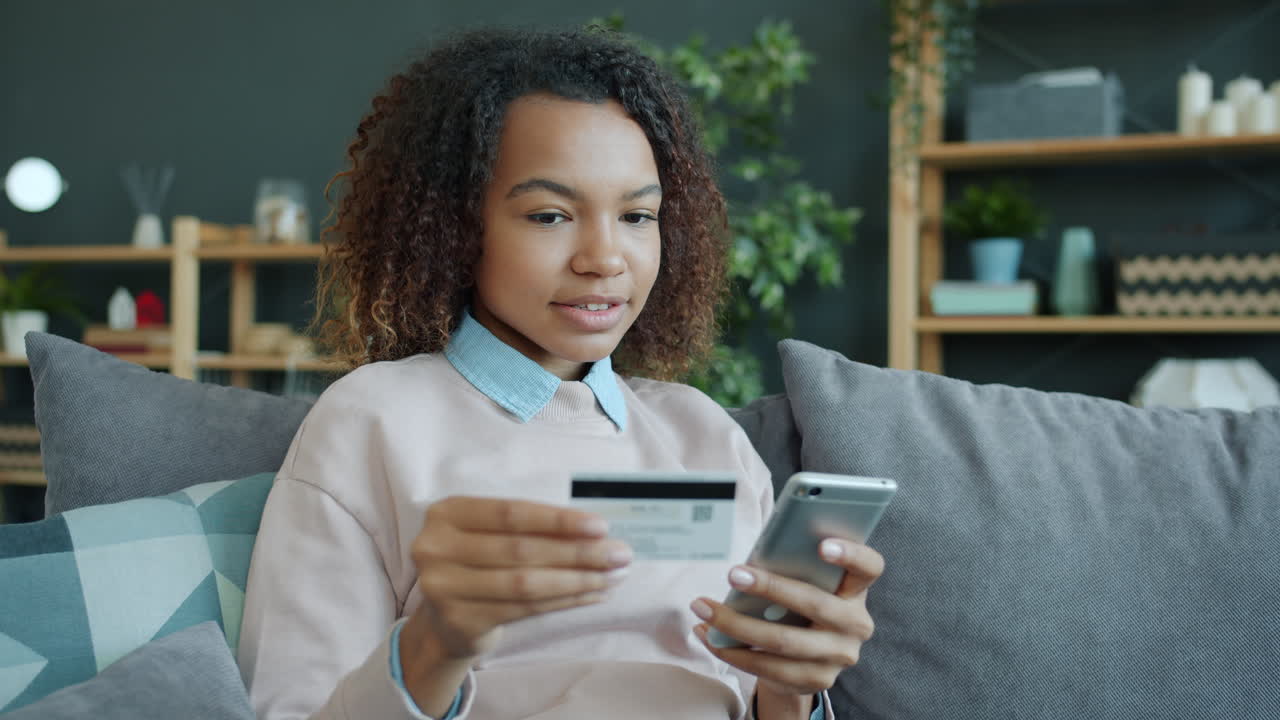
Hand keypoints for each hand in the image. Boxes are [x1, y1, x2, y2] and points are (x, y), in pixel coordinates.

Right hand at [407, 496, 631, 661]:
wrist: (445, 620)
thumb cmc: (479, 563)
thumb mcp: (492, 535)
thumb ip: (532, 529)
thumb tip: (596, 532)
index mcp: (447, 513)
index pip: (511, 513)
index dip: (557, 520)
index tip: (600, 526)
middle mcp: (437, 548)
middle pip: (521, 550)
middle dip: (578, 552)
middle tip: (619, 554)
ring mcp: (444, 587)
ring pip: (526, 583)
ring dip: (578, 580)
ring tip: (613, 576)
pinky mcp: (461, 620)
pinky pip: (525, 609)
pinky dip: (565, 601)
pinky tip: (593, 595)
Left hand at [690, 538, 884, 703]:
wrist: (808, 658)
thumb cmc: (801, 604)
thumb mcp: (808, 584)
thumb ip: (795, 569)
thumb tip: (751, 558)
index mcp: (857, 589)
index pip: (869, 567)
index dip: (851, 554)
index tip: (821, 545)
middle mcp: (856, 624)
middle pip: (815, 603)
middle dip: (770, 588)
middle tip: (733, 574)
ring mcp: (839, 656)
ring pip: (784, 641)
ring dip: (736, 624)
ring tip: (704, 608)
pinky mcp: (816, 680)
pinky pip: (768, 667)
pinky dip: (732, 650)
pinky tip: (710, 636)